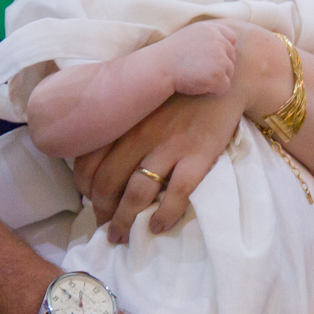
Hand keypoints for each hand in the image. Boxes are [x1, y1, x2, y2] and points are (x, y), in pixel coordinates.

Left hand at [74, 88, 246, 241]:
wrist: (227, 77)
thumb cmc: (182, 91)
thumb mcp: (144, 98)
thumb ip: (123, 122)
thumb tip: (102, 154)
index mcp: (124, 120)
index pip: (88, 162)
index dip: (85, 190)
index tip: (93, 204)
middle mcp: (141, 134)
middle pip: (108, 182)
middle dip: (102, 212)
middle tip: (107, 228)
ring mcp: (170, 145)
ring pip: (137, 192)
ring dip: (126, 220)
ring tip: (123, 236)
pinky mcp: (198, 154)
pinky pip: (177, 193)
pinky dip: (164, 214)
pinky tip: (158, 226)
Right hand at [166, 21, 236, 96]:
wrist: (159, 68)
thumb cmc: (171, 54)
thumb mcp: (190, 35)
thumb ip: (208, 36)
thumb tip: (228, 43)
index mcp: (211, 29)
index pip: (231, 38)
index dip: (224, 50)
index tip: (212, 58)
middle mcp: (218, 41)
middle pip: (232, 57)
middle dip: (220, 66)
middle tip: (200, 70)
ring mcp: (220, 59)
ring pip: (229, 73)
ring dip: (217, 78)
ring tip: (197, 77)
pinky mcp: (218, 76)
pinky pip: (225, 87)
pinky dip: (215, 90)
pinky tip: (199, 86)